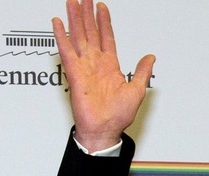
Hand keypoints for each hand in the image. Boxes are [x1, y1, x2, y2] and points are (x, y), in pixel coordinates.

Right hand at [52, 0, 154, 151]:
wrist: (105, 129)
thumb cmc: (119, 115)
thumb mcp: (137, 90)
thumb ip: (141, 71)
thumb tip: (150, 57)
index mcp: (110, 67)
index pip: (106, 38)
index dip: (104, 22)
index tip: (102, 7)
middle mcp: (96, 64)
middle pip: (90, 32)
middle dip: (87, 14)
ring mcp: (84, 67)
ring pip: (78, 37)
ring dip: (75, 19)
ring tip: (72, 2)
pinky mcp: (74, 74)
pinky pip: (67, 51)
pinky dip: (62, 36)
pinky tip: (58, 22)